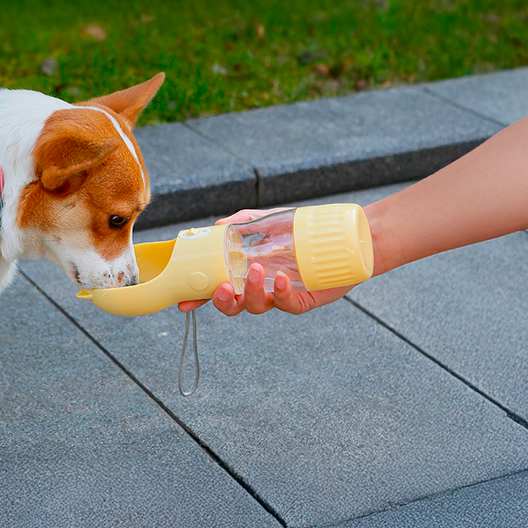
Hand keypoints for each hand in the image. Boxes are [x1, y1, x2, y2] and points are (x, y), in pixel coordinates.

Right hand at [177, 209, 356, 315]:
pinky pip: (286, 305)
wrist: (342, 238)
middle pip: (234, 305)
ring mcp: (279, 295)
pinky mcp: (301, 300)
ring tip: (257, 271)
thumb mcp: (268, 220)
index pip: (218, 286)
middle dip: (224, 301)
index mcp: (246, 270)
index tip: (185, 301)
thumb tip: (217, 226)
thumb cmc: (301, 229)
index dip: (200, 296)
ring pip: (257, 306)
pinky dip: (280, 295)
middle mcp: (260, 286)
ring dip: (252, 292)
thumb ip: (242, 222)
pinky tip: (280, 278)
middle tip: (224, 287)